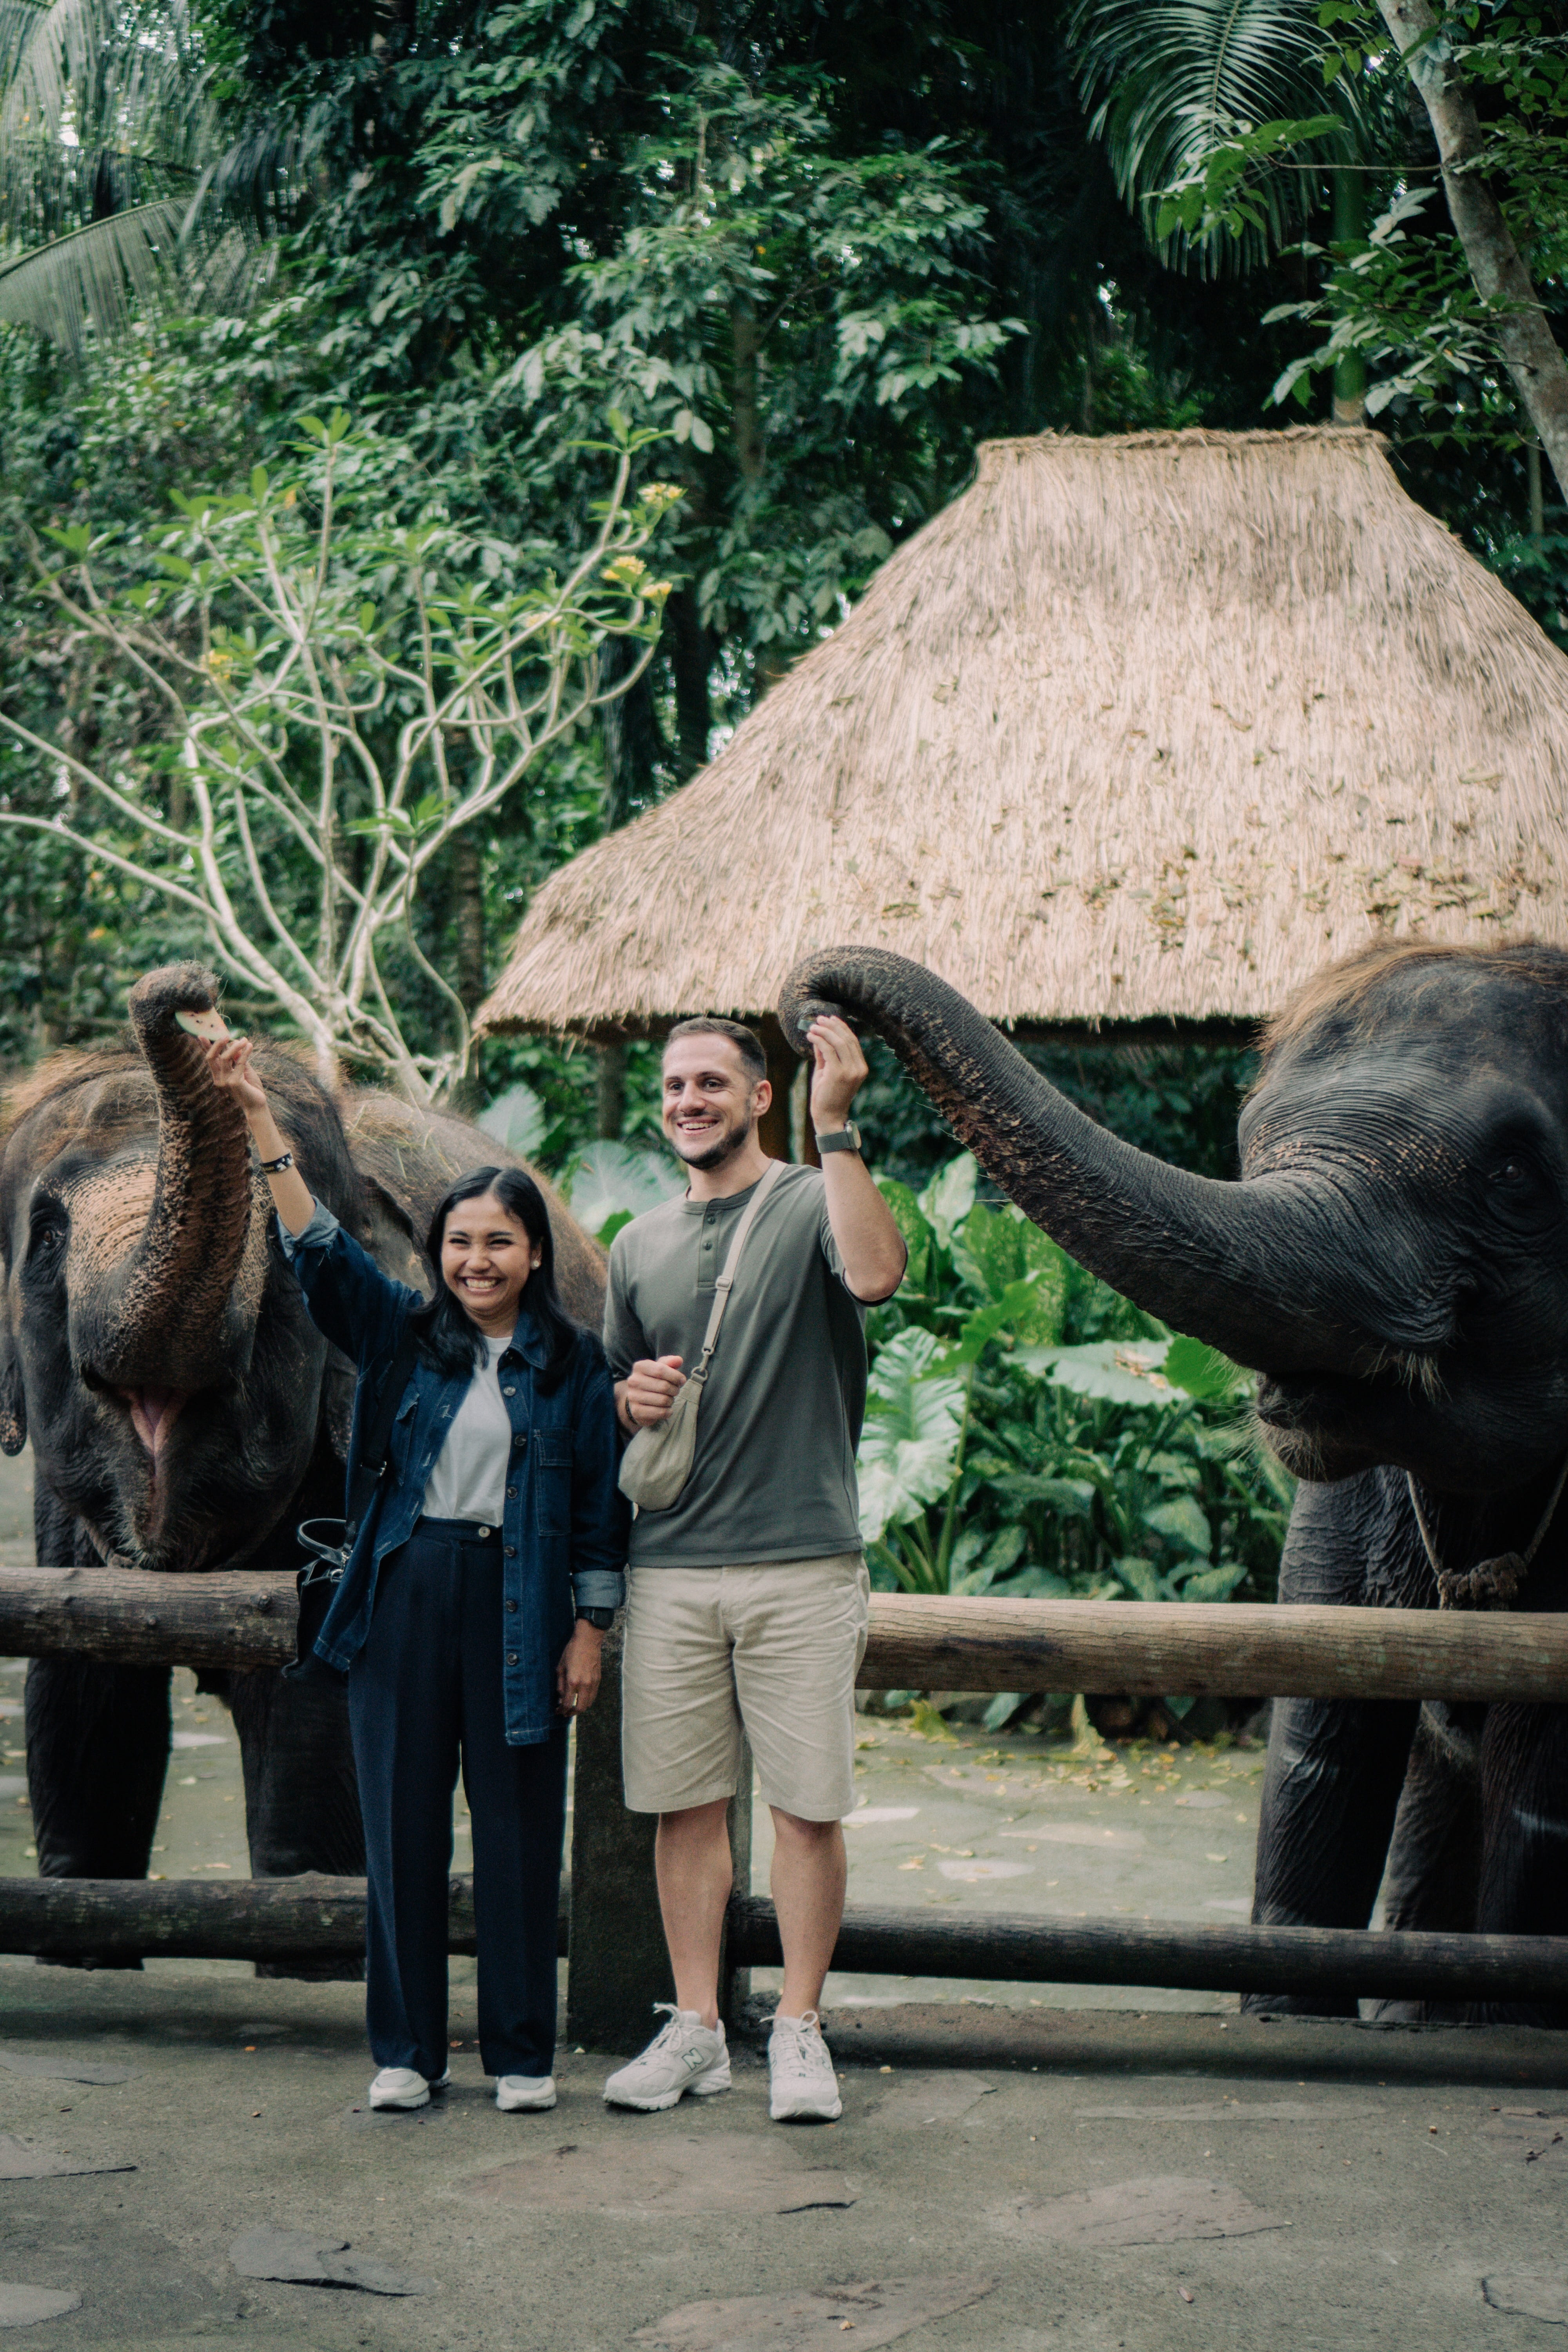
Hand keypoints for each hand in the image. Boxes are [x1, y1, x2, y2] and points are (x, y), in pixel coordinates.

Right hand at [204, 1036, 270, 1119]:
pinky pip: (239, 1063)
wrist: (257, 1104)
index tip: (201, 1035)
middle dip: (218, 1044)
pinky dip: (245, 1053)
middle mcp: (218, 1079)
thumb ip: (238, 1059)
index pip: (210, 1059)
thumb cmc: (250, 1087)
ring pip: (225, 1058)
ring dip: (235, 1046)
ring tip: (245, 1040)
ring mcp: (225, 1081)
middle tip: (227, 1035)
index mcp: (218, 1075)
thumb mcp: (243, 1070)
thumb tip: (236, 1043)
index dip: (205, 1047)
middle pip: (211, 1057)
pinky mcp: (234, 1082)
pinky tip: (250, 1046)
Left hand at [555, 1621, 603, 1716]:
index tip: (557, 1711)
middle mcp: (584, 1685)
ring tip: (573, 1706)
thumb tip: (560, 1697)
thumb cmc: (571, 1651)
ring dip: (580, 1708)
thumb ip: (560, 1685)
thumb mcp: (560, 1667)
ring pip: (588, 1704)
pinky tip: (580, 1697)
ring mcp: (593, 1683)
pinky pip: (593, 1696)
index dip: (561, 1710)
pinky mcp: (598, 1679)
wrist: (588, 1640)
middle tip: (565, 1712)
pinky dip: (587, 1700)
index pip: (567, 1704)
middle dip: (571, 1713)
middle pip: (580, 1708)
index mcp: (572, 1681)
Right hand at [623, 1355, 685, 1429]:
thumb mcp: (660, 1368)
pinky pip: (660, 1412)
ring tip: (669, 1399)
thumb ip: (670, 1363)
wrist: (638, 1400)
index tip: (682, 1380)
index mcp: (639, 1367)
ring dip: (671, 1400)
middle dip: (675, 1389)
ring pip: (663, 1400)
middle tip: (675, 1391)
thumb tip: (679, 1360)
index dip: (676, 1376)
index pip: (661, 1370)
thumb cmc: (653, 1381)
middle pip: (664, 1386)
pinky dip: (668, 1411)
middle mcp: (633, 1381)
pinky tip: (666, 1408)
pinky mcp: (637, 1411)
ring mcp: (633, 1397)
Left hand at [807, 1014, 867, 1133]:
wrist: (828, 1116)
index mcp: (861, 1067)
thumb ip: (825, 1054)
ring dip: (824, 1031)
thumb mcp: (827, 1071)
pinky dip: (819, 1040)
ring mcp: (850, 1071)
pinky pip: (828, 1050)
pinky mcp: (838, 1073)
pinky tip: (810, 1036)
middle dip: (832, 1026)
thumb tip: (819, 1036)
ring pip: (838, 1042)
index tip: (830, 1019)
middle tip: (819, 1019)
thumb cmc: (827, 1095)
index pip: (853, 1041)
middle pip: (847, 1039)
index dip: (842, 1027)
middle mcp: (859, 1068)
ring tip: (812, 1027)